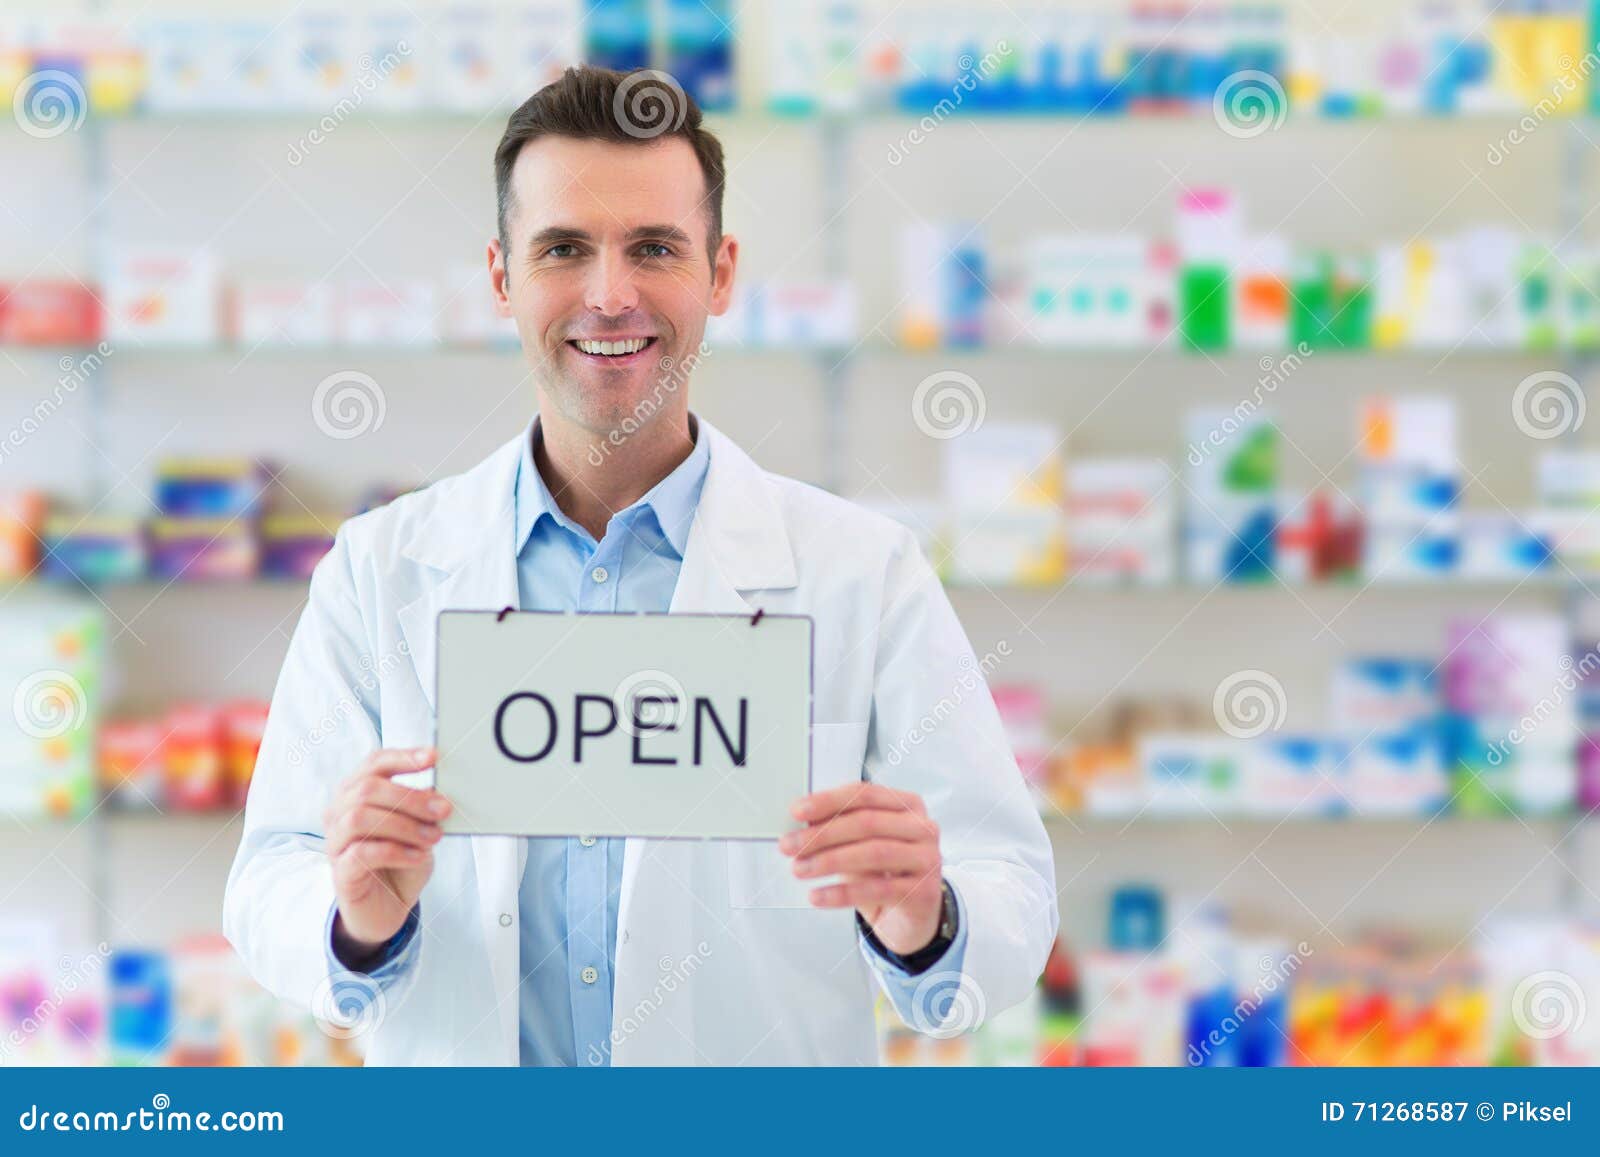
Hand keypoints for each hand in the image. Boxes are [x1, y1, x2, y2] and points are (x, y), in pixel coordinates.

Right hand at [325, 747, 451, 963]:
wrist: (387, 909)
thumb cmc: (401, 862)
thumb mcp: (420, 829)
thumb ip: (424, 809)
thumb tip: (440, 792)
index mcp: (357, 794)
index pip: (374, 764)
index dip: (402, 757)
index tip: (432, 757)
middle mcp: (339, 814)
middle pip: (367, 790)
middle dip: (411, 797)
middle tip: (444, 810)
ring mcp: (335, 843)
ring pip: (360, 818)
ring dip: (404, 825)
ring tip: (434, 838)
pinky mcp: (340, 873)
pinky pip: (361, 853)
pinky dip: (396, 851)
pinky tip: (419, 856)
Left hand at [780, 783, 942, 955]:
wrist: (909, 918)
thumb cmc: (883, 874)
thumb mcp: (860, 846)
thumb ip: (839, 830)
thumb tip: (802, 824)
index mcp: (908, 805)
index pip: (865, 794)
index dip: (829, 801)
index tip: (797, 811)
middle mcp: (923, 827)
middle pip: (867, 822)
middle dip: (823, 834)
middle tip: (790, 845)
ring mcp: (928, 859)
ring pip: (873, 853)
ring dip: (829, 861)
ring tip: (800, 869)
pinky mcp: (924, 892)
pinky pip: (877, 889)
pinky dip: (841, 893)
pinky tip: (818, 895)